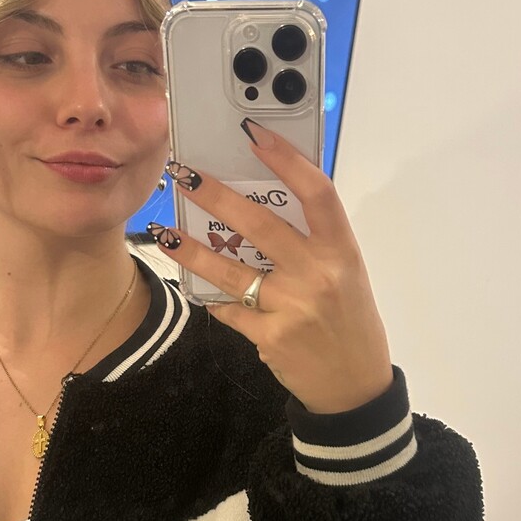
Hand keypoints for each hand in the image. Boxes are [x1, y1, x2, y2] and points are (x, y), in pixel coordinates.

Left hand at [149, 118, 392, 414]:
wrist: (354, 385)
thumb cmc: (350, 319)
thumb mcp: (346, 273)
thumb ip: (313, 241)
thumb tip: (264, 201)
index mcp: (341, 251)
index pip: (317, 193)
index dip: (287, 160)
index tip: (255, 135)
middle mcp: (318, 275)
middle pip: (261, 225)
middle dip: (217, 196)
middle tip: (185, 175)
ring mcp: (293, 307)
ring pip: (231, 271)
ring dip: (192, 249)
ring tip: (165, 232)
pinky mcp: (270, 337)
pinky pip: (230, 309)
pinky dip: (211, 296)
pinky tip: (193, 285)